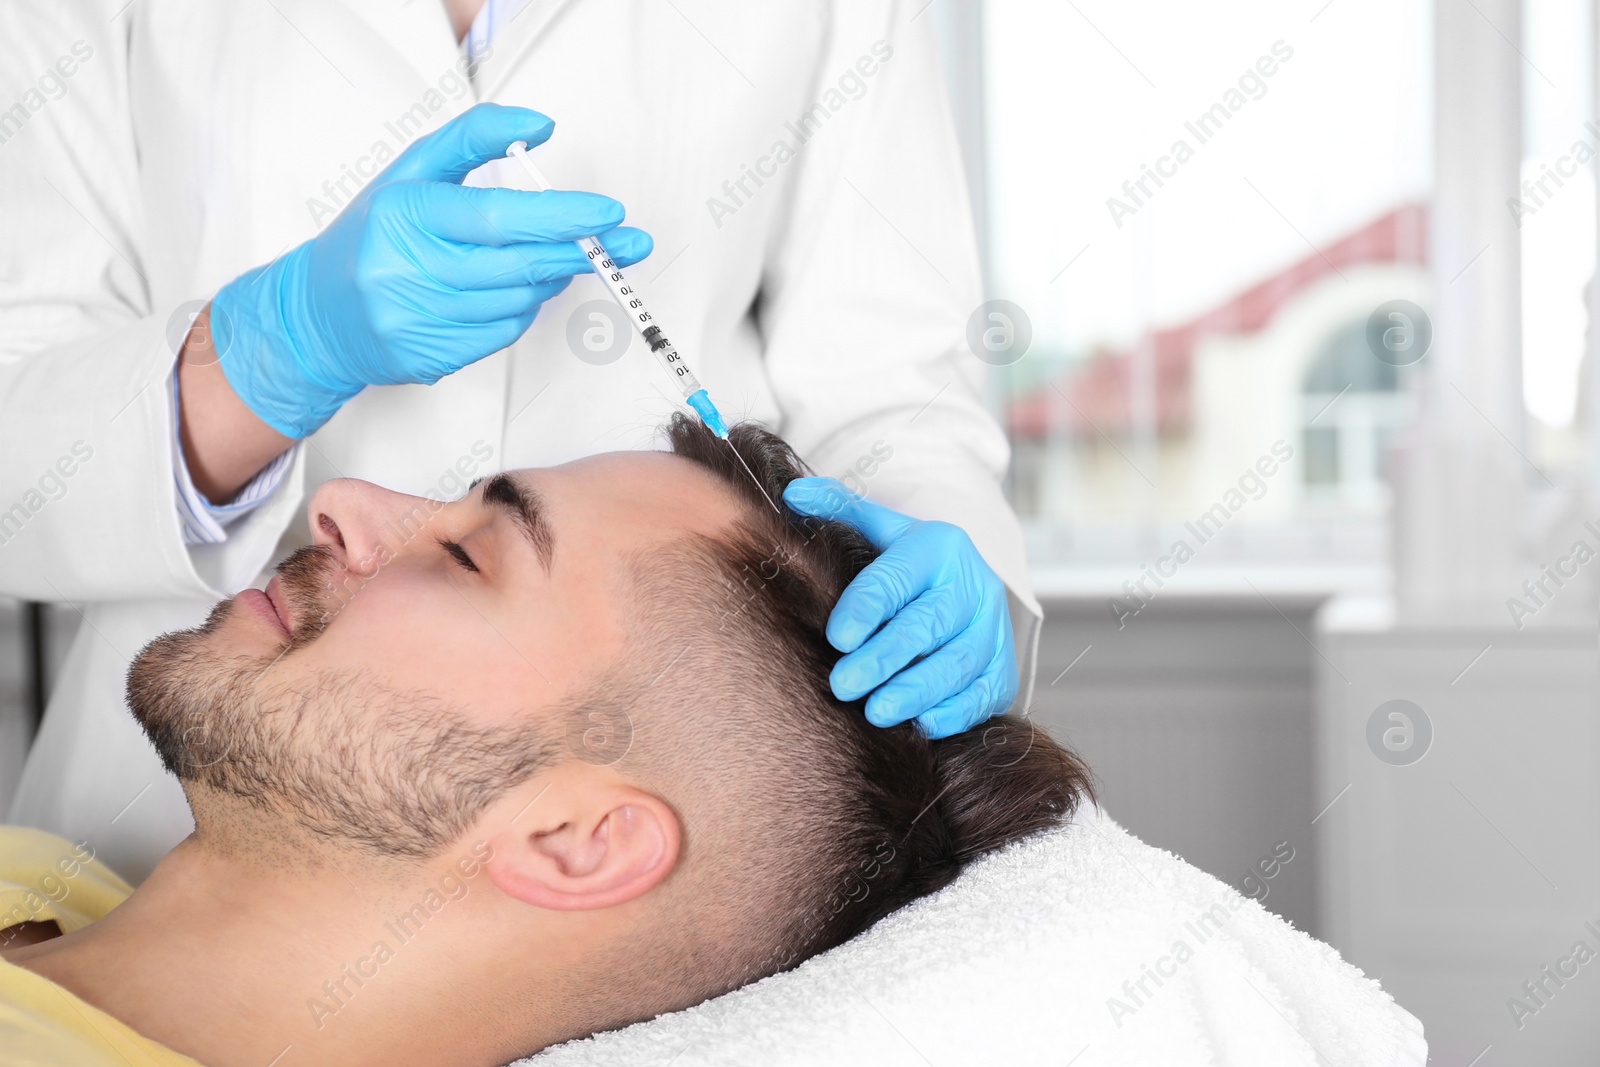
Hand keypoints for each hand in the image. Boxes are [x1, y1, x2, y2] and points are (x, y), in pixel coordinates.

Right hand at [211, 103, 652, 438]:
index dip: (558, 216)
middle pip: (516, 264)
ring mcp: (417, 320)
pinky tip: (514, 291)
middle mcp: (407, 270)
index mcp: (404, 214)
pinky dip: (521, 310)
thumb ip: (472, 140)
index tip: (606, 212)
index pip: (496, 217)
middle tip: (624, 243)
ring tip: (551, 259)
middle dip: (578, 251)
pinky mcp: (429, 358)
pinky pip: (502, 334)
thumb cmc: (373, 235)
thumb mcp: (411, 172)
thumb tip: (538, 125)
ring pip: (516, 302)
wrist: (317, 314)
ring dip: (546, 280)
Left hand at [782, 478, 1017, 738]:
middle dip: (883, 659)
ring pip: (957, 663)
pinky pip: (985, 694)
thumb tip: (792, 494)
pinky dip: (954, 711)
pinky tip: (921, 724)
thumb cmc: (910, 564)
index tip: (837, 638)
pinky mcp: (1003, 667)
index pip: (897, 578)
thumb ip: (839, 509)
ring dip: (915, 691)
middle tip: (843, 685)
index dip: (866, 609)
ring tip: (876, 711)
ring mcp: (992, 628)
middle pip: (927, 626)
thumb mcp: (880, 530)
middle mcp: (973, 585)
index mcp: (939, 547)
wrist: (968, 586)